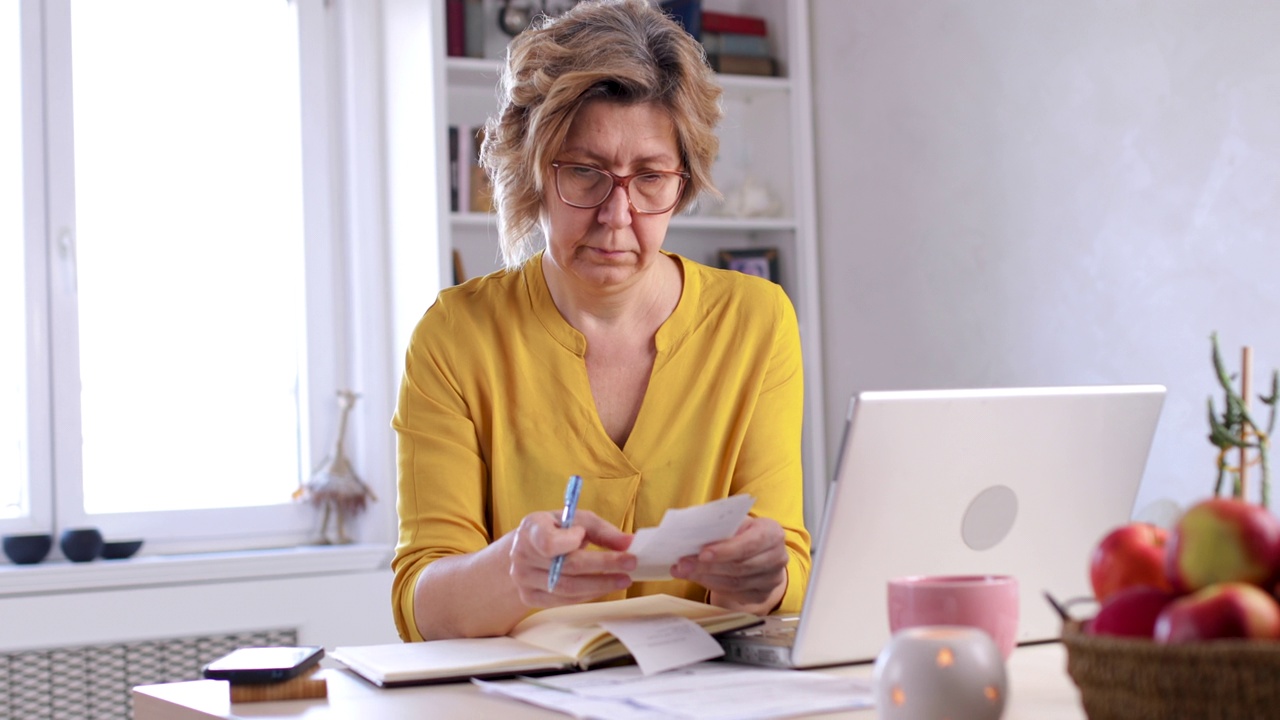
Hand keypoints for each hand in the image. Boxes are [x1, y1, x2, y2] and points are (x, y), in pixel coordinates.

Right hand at [508, 509, 634, 607]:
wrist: (527, 549)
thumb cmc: (557, 530)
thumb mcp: (577, 520)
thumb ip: (602, 530)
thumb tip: (629, 542)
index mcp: (531, 529)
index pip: (547, 542)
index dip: (568, 542)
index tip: (584, 536)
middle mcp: (522, 555)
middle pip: (566, 567)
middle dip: (602, 565)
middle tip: (630, 563)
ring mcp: (523, 579)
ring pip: (567, 588)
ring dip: (600, 585)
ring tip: (623, 579)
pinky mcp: (530, 597)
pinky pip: (564, 601)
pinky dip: (588, 594)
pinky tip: (604, 587)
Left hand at [671, 516, 787, 614]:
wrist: (759, 550)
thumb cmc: (744, 531)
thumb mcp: (736, 521)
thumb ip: (719, 525)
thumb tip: (691, 530)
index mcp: (772, 533)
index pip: (749, 544)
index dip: (725, 550)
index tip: (702, 553)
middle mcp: (777, 557)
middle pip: (740, 566)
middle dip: (707, 566)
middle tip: (682, 564)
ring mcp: (771, 579)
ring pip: (735, 583)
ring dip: (705, 578)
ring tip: (683, 570)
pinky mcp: (762, 595)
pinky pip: (734, 594)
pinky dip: (712, 586)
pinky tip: (697, 578)